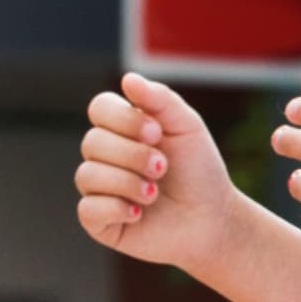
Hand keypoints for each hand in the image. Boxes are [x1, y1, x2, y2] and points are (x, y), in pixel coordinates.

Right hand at [74, 73, 237, 266]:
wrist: (213, 218)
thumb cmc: (199, 170)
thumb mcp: (187, 126)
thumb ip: (160, 99)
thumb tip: (127, 79)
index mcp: (121, 128)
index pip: (100, 108)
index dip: (124, 119)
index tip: (157, 133)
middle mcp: (105, 156)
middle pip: (93, 142)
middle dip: (133, 155)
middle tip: (163, 168)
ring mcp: (99, 188)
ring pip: (88, 175)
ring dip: (128, 183)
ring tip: (154, 193)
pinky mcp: (99, 222)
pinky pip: (88, 209)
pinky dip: (117, 208)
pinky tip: (140, 214)